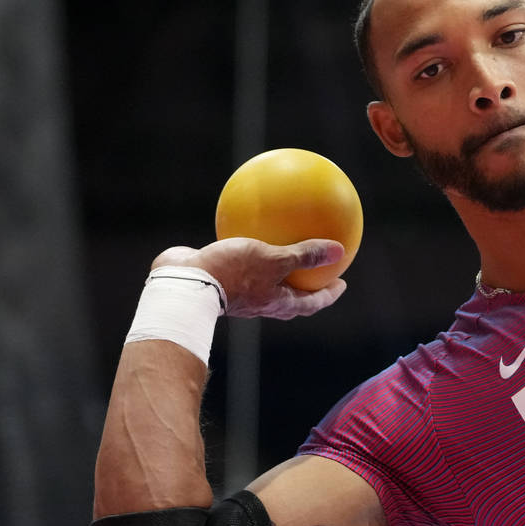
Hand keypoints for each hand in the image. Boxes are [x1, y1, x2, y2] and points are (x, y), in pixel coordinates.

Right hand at [152, 238, 346, 319]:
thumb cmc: (232, 273)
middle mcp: (261, 300)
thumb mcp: (273, 259)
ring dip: (277, 265)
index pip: (312, 302)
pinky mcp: (221, 276)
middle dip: (306, 282)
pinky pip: (241, 259)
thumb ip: (304, 254)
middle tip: (319, 267)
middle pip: (291, 294)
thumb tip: (339, 250)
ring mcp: (241, 291)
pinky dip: (249, 246)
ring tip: (284, 244)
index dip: (329, 294)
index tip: (341, 284)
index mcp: (277, 302)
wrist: (184, 282)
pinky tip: (247, 223)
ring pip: (265, 277)